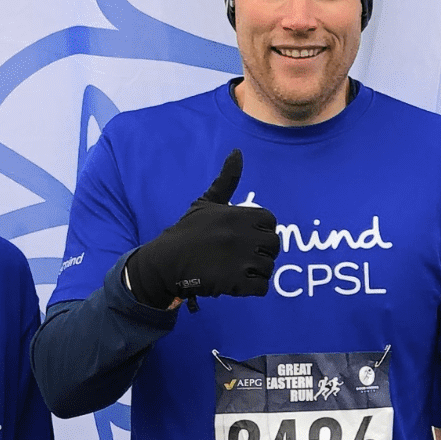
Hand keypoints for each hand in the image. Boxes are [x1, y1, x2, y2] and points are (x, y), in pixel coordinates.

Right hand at [125, 150, 278, 308]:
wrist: (166, 262)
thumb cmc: (189, 231)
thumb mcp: (206, 202)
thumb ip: (227, 180)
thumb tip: (238, 152)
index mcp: (240, 214)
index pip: (270, 222)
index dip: (259, 231)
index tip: (241, 236)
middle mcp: (243, 235)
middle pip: (274, 246)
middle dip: (260, 252)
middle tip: (237, 255)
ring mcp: (242, 259)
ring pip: (269, 268)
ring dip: (254, 272)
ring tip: (232, 268)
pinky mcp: (237, 282)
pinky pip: (262, 287)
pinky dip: (251, 288)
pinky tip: (233, 281)